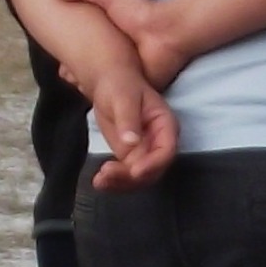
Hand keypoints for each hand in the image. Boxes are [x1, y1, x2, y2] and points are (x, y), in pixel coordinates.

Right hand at [53, 0, 190, 90]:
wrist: (166, 31)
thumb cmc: (140, 12)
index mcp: (111, 40)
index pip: (84, 52)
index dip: (70, 57)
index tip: (60, 63)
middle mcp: (119, 59)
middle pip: (91, 71)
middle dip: (76, 75)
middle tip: (65, 74)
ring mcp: (129, 74)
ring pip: (102, 86)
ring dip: (88, 86)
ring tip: (73, 82)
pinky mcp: (138, 88)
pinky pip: (119, 97)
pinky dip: (105, 96)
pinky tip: (90, 93)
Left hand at [79, 64, 178, 189]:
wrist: (110, 83)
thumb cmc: (120, 85)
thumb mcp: (123, 98)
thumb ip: (129, 120)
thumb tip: (131, 142)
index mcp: (165, 126)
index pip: (166, 151)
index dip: (153, 164)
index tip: (134, 171)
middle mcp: (159, 142)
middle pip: (153, 169)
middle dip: (132, 177)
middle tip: (107, 174)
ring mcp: (144, 151)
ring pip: (139, 177)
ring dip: (121, 183)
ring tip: (99, 181)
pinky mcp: (130, 156)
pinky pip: (126, 175)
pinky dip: (114, 181)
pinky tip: (99, 182)